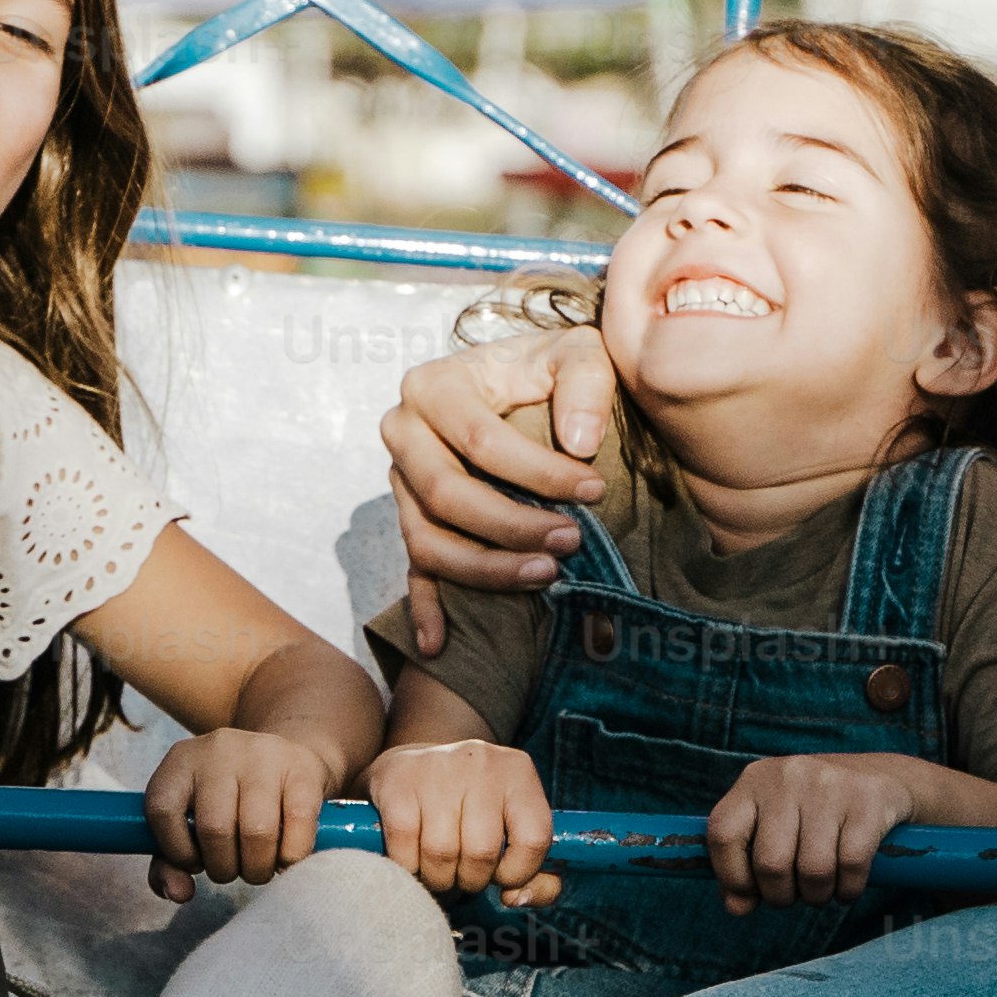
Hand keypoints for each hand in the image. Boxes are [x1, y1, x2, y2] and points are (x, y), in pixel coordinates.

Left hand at [142, 724, 342, 901]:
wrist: (285, 763)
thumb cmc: (230, 804)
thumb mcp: (189, 825)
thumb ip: (169, 864)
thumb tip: (179, 893)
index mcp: (181, 761)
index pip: (162, 810)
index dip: (177, 851)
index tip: (195, 862)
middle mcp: (220, 749)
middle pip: (214, 828)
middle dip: (224, 868)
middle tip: (235, 869)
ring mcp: (264, 754)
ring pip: (257, 831)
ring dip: (257, 867)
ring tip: (259, 866)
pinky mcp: (303, 767)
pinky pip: (298, 822)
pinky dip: (291, 855)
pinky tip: (286, 857)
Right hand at [364, 736, 560, 904]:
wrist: (411, 764)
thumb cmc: (469, 810)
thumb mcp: (511, 830)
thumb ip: (536, 876)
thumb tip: (516, 898)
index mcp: (518, 774)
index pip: (535, 838)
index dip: (518, 873)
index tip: (501, 877)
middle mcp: (482, 764)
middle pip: (482, 851)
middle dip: (471, 880)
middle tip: (462, 875)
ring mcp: (437, 770)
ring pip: (442, 853)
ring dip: (438, 879)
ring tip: (438, 870)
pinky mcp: (398, 784)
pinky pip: (405, 849)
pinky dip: (409, 867)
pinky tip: (412, 859)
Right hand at [381, 330, 619, 640]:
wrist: (524, 384)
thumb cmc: (551, 369)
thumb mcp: (577, 351)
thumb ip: (585, 381)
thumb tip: (579, 444)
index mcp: (434, 385)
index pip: (480, 441)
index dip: (539, 474)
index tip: (594, 491)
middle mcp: (404, 433)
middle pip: (446, 496)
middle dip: (512, 526)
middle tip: (572, 541)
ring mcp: (402, 483)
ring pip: (428, 541)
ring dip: (485, 568)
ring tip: (546, 576)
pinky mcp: (413, 521)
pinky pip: (413, 570)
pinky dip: (425, 610)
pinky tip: (441, 645)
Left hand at [708, 753, 922, 911]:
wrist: (884, 777)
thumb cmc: (818, 811)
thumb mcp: (777, 823)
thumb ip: (748, 864)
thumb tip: (737, 907)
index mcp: (755, 780)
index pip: (723, 834)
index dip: (732, 877)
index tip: (750, 894)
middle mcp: (789, 776)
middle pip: (771, 863)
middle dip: (782, 896)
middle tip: (795, 894)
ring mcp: (830, 786)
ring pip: (813, 871)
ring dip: (817, 896)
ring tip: (822, 890)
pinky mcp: (868, 801)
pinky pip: (851, 866)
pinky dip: (848, 890)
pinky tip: (848, 885)